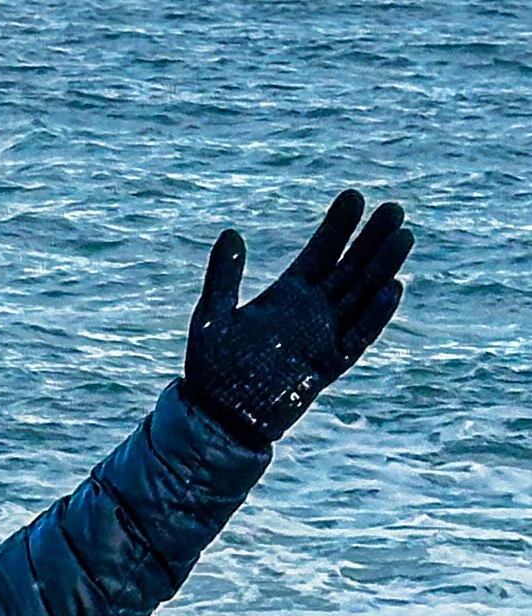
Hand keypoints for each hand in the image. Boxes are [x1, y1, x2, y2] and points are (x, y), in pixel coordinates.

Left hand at [182, 191, 412, 448]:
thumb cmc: (212, 369)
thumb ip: (223, 276)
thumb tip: (232, 232)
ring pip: (361, 296)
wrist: (217, 418)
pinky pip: (358, 337)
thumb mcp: (212, 315)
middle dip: (371, 240)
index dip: (338, 227)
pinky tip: (392, 287)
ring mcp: (323, 337)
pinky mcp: (328, 365)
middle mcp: (311, 312)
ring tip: (403, 236)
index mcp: (287, 295)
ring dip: (382, 268)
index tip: (355, 197)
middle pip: (350, 268)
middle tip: (394, 208)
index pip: (320, 253)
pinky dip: (375, 315)